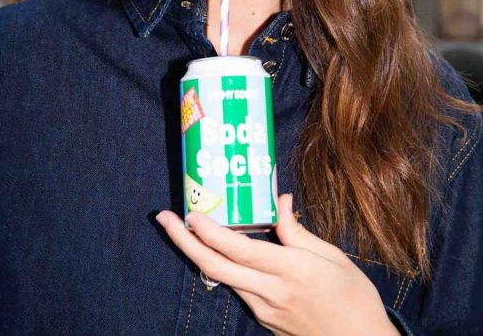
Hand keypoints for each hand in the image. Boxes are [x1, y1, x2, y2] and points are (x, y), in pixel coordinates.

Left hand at [155, 193, 398, 335]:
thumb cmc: (355, 299)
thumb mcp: (333, 258)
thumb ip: (298, 232)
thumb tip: (280, 200)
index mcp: (291, 272)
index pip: (239, 250)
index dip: (211, 232)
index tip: (191, 213)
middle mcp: (271, 293)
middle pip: (216, 267)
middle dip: (184, 242)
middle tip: (164, 218)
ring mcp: (265, 310)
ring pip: (223, 278)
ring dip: (199, 253)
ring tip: (186, 228)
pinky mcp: (266, 320)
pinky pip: (239, 288)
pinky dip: (224, 267)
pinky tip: (222, 251)